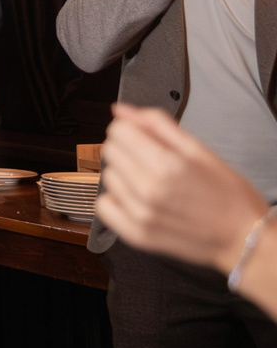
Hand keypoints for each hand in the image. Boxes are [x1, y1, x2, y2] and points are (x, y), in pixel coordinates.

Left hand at [98, 104, 270, 272]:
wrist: (243, 238)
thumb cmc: (228, 193)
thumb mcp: (200, 149)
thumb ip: (157, 125)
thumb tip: (120, 110)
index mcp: (167, 165)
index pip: (118, 131)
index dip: (133, 131)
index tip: (147, 140)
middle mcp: (148, 190)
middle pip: (110, 151)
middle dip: (128, 150)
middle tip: (154, 162)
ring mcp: (140, 215)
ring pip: (108, 176)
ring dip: (124, 175)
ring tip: (152, 183)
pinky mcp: (135, 235)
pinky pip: (103, 206)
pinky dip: (116, 200)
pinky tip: (138, 200)